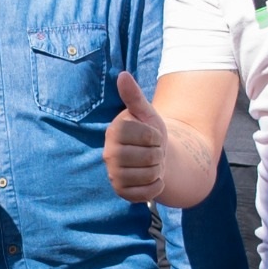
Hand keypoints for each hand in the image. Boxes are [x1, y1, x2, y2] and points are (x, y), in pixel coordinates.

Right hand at [104, 71, 165, 201]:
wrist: (153, 158)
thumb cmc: (149, 133)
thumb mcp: (146, 113)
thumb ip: (134, 96)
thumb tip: (122, 75)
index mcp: (114, 132)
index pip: (146, 136)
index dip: (156, 137)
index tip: (152, 136)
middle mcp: (109, 155)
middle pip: (149, 158)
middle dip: (158, 154)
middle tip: (152, 152)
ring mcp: (114, 175)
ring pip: (149, 175)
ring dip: (158, 170)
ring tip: (151, 164)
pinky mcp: (121, 192)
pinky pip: (147, 193)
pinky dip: (156, 186)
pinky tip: (151, 179)